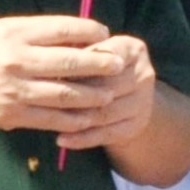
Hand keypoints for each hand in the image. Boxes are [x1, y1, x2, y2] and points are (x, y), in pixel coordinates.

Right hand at [0, 15, 126, 134]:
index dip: (88, 31)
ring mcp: (16, 92)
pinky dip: (73, 119)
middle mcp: (16, 62)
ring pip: (65, 94)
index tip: (104, 34)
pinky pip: (51, 119)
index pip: (61, 30)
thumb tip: (74, 32)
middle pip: (69, 63)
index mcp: (13, 35)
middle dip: (101, 64)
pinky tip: (89, 117)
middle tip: (120, 64)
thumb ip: (33, 30)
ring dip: (93, 95)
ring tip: (111, 93)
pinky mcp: (14, 115)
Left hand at [52, 35, 159, 156]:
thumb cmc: (98, 68)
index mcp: (133, 49)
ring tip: (50, 119)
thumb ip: (75, 50)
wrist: (128, 96)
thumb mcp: (91, 52)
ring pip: (104, 113)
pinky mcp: (137, 125)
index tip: (51, 72)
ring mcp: (143, 101)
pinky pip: (106, 134)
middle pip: (105, 87)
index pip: (104, 57)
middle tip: (45, 98)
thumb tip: (50, 58)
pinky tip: (62, 139)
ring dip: (75, 118)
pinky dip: (83, 139)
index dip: (78, 66)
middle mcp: (144, 73)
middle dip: (74, 94)